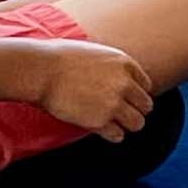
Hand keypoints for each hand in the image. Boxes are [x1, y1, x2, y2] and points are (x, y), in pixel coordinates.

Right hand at [35, 40, 157, 138]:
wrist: (41, 70)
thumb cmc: (59, 57)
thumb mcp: (94, 52)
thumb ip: (111, 66)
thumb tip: (115, 76)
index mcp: (124, 63)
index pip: (146, 85)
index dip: (136, 93)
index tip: (126, 97)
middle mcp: (124, 84)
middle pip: (146, 105)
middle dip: (135, 110)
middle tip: (122, 113)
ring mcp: (113, 104)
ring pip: (138, 124)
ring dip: (127, 125)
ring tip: (115, 123)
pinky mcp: (100, 121)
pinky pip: (118, 135)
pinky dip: (113, 135)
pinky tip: (103, 129)